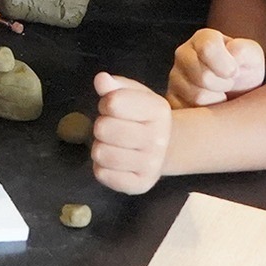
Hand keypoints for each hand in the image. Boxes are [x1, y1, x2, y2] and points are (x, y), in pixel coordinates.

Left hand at [91, 72, 172, 194]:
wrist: (165, 147)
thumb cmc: (142, 116)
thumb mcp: (133, 94)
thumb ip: (115, 85)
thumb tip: (101, 80)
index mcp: (158, 110)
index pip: (113, 102)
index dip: (106, 103)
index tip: (113, 107)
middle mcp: (159, 139)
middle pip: (103, 129)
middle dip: (101, 126)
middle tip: (112, 128)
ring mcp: (151, 165)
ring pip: (101, 153)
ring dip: (100, 147)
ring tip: (112, 144)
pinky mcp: (140, 185)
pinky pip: (102, 174)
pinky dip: (101, 167)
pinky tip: (114, 161)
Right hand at [168, 29, 265, 107]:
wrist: (237, 90)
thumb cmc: (243, 70)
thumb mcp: (252, 56)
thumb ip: (245, 50)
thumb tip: (232, 52)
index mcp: (202, 38)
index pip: (207, 48)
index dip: (226, 65)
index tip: (235, 72)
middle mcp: (183, 54)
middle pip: (203, 76)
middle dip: (224, 85)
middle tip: (228, 83)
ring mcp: (175, 77)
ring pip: (196, 96)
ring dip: (216, 100)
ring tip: (220, 93)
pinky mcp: (172, 98)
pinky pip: (188, 110)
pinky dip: (205, 113)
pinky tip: (210, 105)